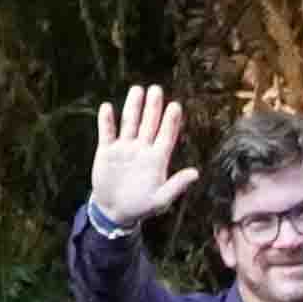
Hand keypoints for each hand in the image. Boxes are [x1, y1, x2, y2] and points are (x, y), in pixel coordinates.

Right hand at [87, 83, 192, 230]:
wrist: (115, 211)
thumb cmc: (141, 206)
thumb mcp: (160, 200)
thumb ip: (176, 186)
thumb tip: (195, 173)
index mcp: (157, 159)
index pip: (166, 136)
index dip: (171, 122)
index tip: (175, 106)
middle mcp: (142, 149)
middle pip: (148, 123)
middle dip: (152, 107)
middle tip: (156, 90)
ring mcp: (124, 148)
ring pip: (129, 123)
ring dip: (133, 107)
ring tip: (137, 90)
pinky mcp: (107, 151)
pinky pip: (107, 132)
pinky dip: (106, 121)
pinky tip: (107, 107)